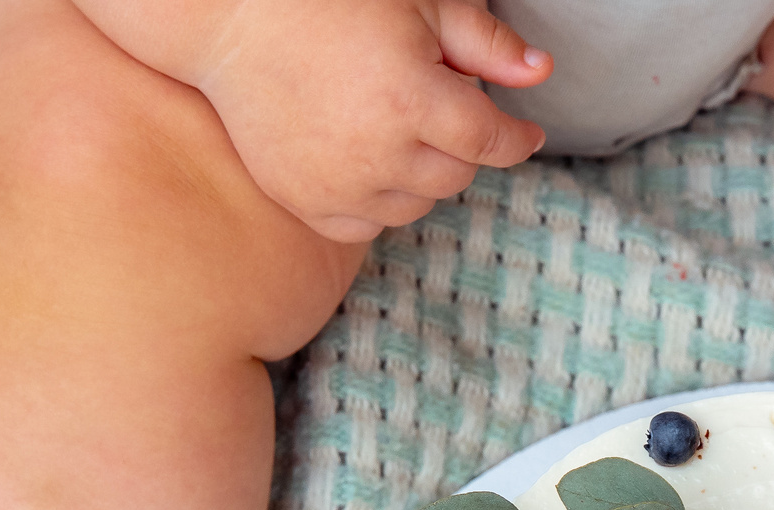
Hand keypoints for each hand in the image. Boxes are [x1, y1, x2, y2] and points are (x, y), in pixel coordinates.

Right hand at [76, 0, 553, 242]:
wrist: (232, 22)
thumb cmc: (328, 1)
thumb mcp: (419, 6)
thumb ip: (486, 45)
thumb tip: (541, 73)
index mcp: (410, 99)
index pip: (490, 142)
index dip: (516, 138)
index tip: (525, 133)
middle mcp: (376, 152)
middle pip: (457, 176)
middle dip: (462, 144)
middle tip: (437, 104)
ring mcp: (337, 185)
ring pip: (418, 205)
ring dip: (424, 174)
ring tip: (398, 125)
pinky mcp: (305, 202)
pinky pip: (369, 224)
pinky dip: (382, 199)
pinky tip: (370, 158)